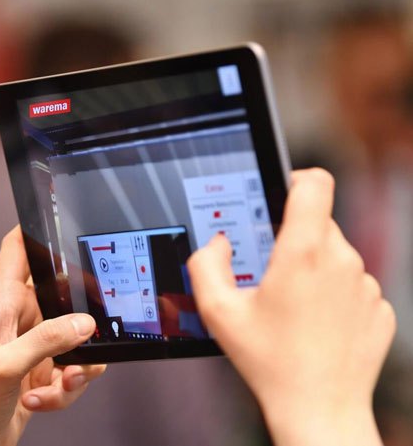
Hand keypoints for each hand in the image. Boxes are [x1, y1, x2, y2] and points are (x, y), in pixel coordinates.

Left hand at [0, 227, 105, 445]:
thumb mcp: (6, 365)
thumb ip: (46, 341)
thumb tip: (84, 323)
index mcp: (3, 304)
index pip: (16, 251)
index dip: (33, 229)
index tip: (57, 214)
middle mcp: (21, 320)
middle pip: (63, 296)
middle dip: (82, 318)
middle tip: (88, 334)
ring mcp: (34, 347)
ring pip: (77, 339)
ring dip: (78, 366)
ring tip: (63, 381)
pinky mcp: (44, 373)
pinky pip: (73, 372)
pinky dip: (66, 390)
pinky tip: (42, 400)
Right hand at [188, 169, 395, 445]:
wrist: (319, 409)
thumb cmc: (271, 363)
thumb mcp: (218, 312)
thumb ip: (205, 264)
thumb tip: (217, 243)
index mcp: (302, 253)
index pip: (314, 183)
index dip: (295, 177)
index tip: (281, 192)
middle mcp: (341, 262)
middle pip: (318, 223)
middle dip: (291, 239)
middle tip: (268, 272)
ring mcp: (366, 286)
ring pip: (335, 256)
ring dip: (312, 269)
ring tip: (290, 307)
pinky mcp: (380, 309)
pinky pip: (352, 285)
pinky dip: (333, 295)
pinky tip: (313, 325)